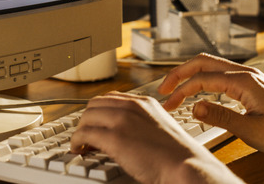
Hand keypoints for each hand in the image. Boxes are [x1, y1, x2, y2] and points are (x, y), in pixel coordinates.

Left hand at [71, 91, 240, 183]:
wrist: (186, 166)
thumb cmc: (178, 156)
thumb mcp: (160, 128)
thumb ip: (143, 124)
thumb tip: (127, 134)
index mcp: (144, 102)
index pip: (111, 97)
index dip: (98, 111)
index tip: (94, 123)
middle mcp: (132, 106)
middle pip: (95, 104)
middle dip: (86, 119)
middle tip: (85, 135)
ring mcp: (122, 119)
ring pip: (86, 117)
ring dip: (80, 131)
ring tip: (80, 144)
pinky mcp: (114, 137)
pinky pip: (84, 133)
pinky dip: (77, 141)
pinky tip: (79, 149)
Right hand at [158, 53, 263, 157]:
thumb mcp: (251, 130)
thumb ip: (221, 116)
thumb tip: (196, 107)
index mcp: (244, 82)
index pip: (203, 79)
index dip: (181, 91)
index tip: (169, 104)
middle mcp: (246, 74)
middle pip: (204, 62)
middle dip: (180, 73)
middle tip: (164, 89)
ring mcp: (250, 77)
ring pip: (212, 66)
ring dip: (192, 75)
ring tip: (176, 89)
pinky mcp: (253, 84)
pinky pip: (222, 74)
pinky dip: (205, 79)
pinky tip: (200, 91)